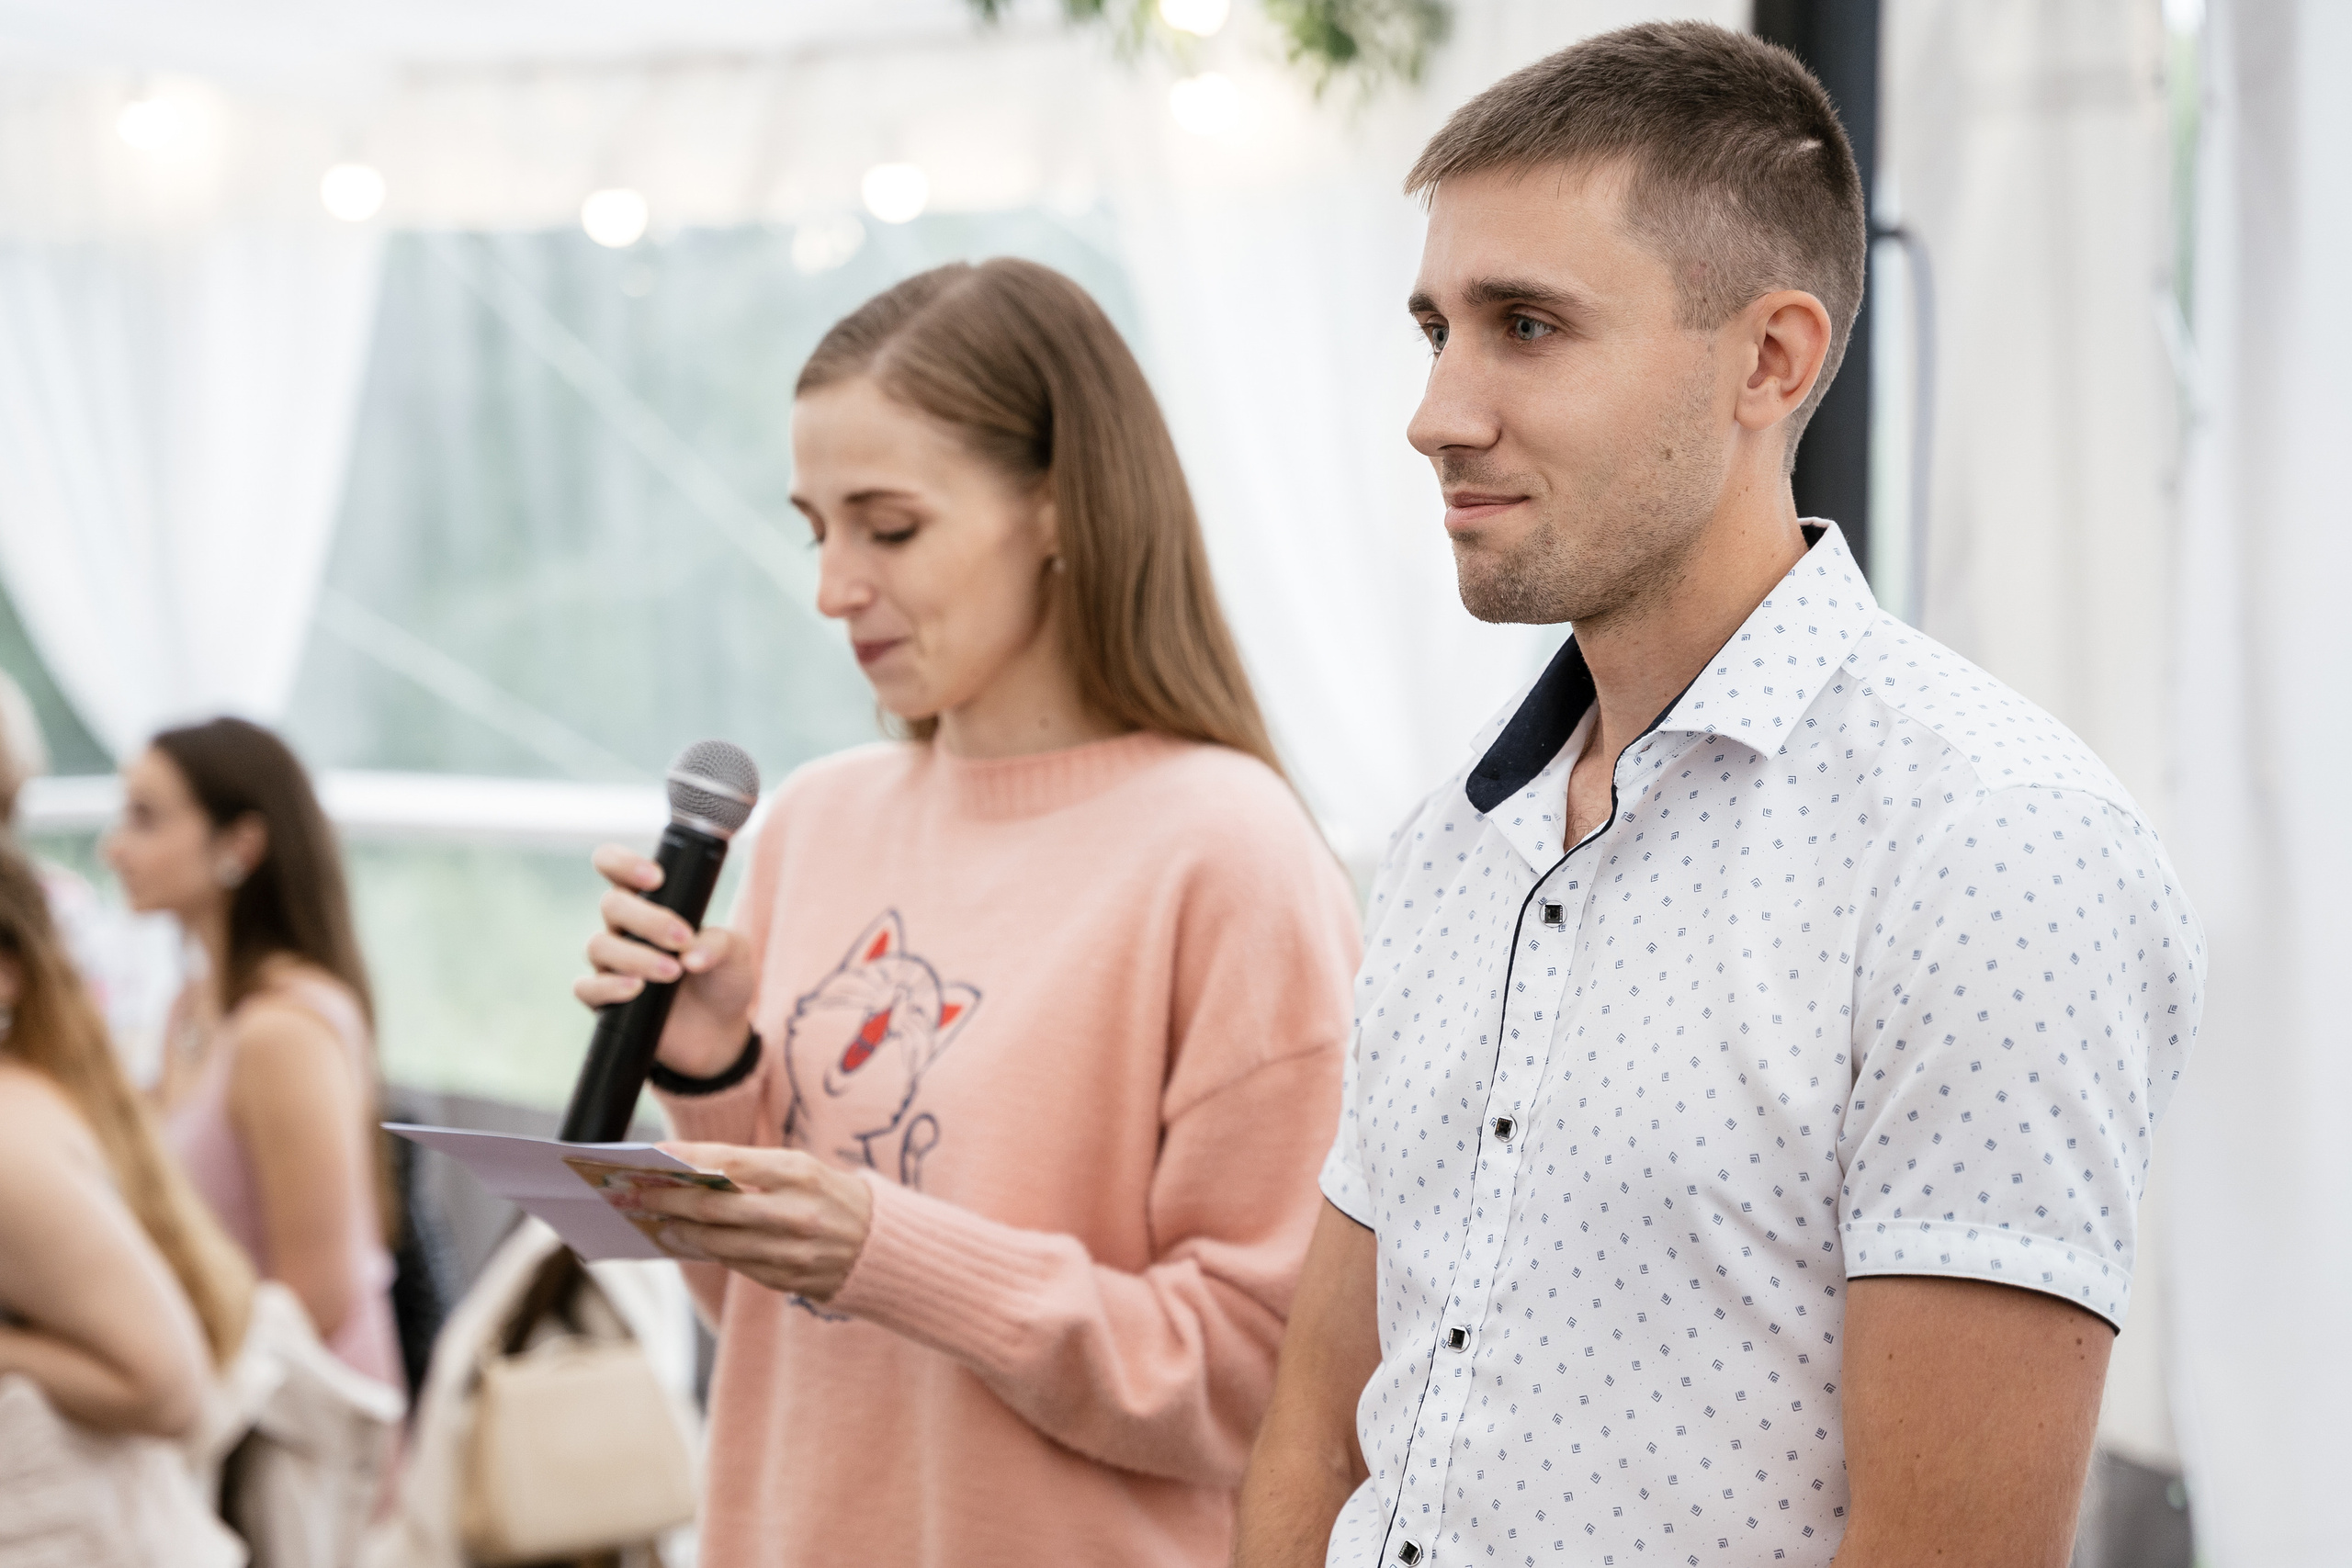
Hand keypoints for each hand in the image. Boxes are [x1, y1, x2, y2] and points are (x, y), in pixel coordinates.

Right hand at [576, 843, 757, 1076]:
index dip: (623, 863)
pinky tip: (635, 990)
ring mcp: (612, 963)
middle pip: (612, 904)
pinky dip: (608, 987)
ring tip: (673, 972)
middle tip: (681, 938)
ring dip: (636, 956)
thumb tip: (692, 954)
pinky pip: (586, 988)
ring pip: (599, 945)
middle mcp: (624, 928)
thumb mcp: (736, 954)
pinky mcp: (605, 1000)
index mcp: (651, 903)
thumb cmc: (723, 979)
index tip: (656, 877)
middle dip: (647, 919)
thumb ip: (720, 943)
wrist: (718, 1033)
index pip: (615, 867)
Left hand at [608, 1142, 874, 1301]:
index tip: (654, 1155)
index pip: (728, 1161)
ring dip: (682, 1230)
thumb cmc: (830, 1196)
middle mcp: (794, 1211)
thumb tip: (689, 1172)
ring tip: (661, 1220)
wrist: (880, 1244)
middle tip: (640, 1193)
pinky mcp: (785, 1279)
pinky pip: (734, 1264)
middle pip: (713, 1205)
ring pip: (717, 1241)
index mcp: (798, 1172)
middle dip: (669, 1198)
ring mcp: (790, 1249)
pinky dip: (708, 1251)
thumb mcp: (801, 1169)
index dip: (685, 1158)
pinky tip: (691, 1241)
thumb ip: (750, 1170)